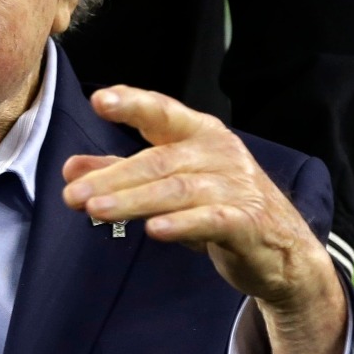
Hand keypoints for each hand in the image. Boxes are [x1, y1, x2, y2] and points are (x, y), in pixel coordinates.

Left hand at [61, 85, 344, 353]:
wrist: (282, 252)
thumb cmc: (219, 206)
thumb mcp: (168, 185)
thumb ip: (121, 173)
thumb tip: (71, 170)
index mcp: (199, 134)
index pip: (161, 111)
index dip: (132, 103)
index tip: (99, 100)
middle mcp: (218, 152)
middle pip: (156, 161)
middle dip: (111, 178)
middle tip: (72, 195)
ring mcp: (236, 185)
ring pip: (176, 190)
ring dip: (132, 200)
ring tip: (94, 210)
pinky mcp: (248, 222)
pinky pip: (211, 219)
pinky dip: (182, 224)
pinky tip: (154, 230)